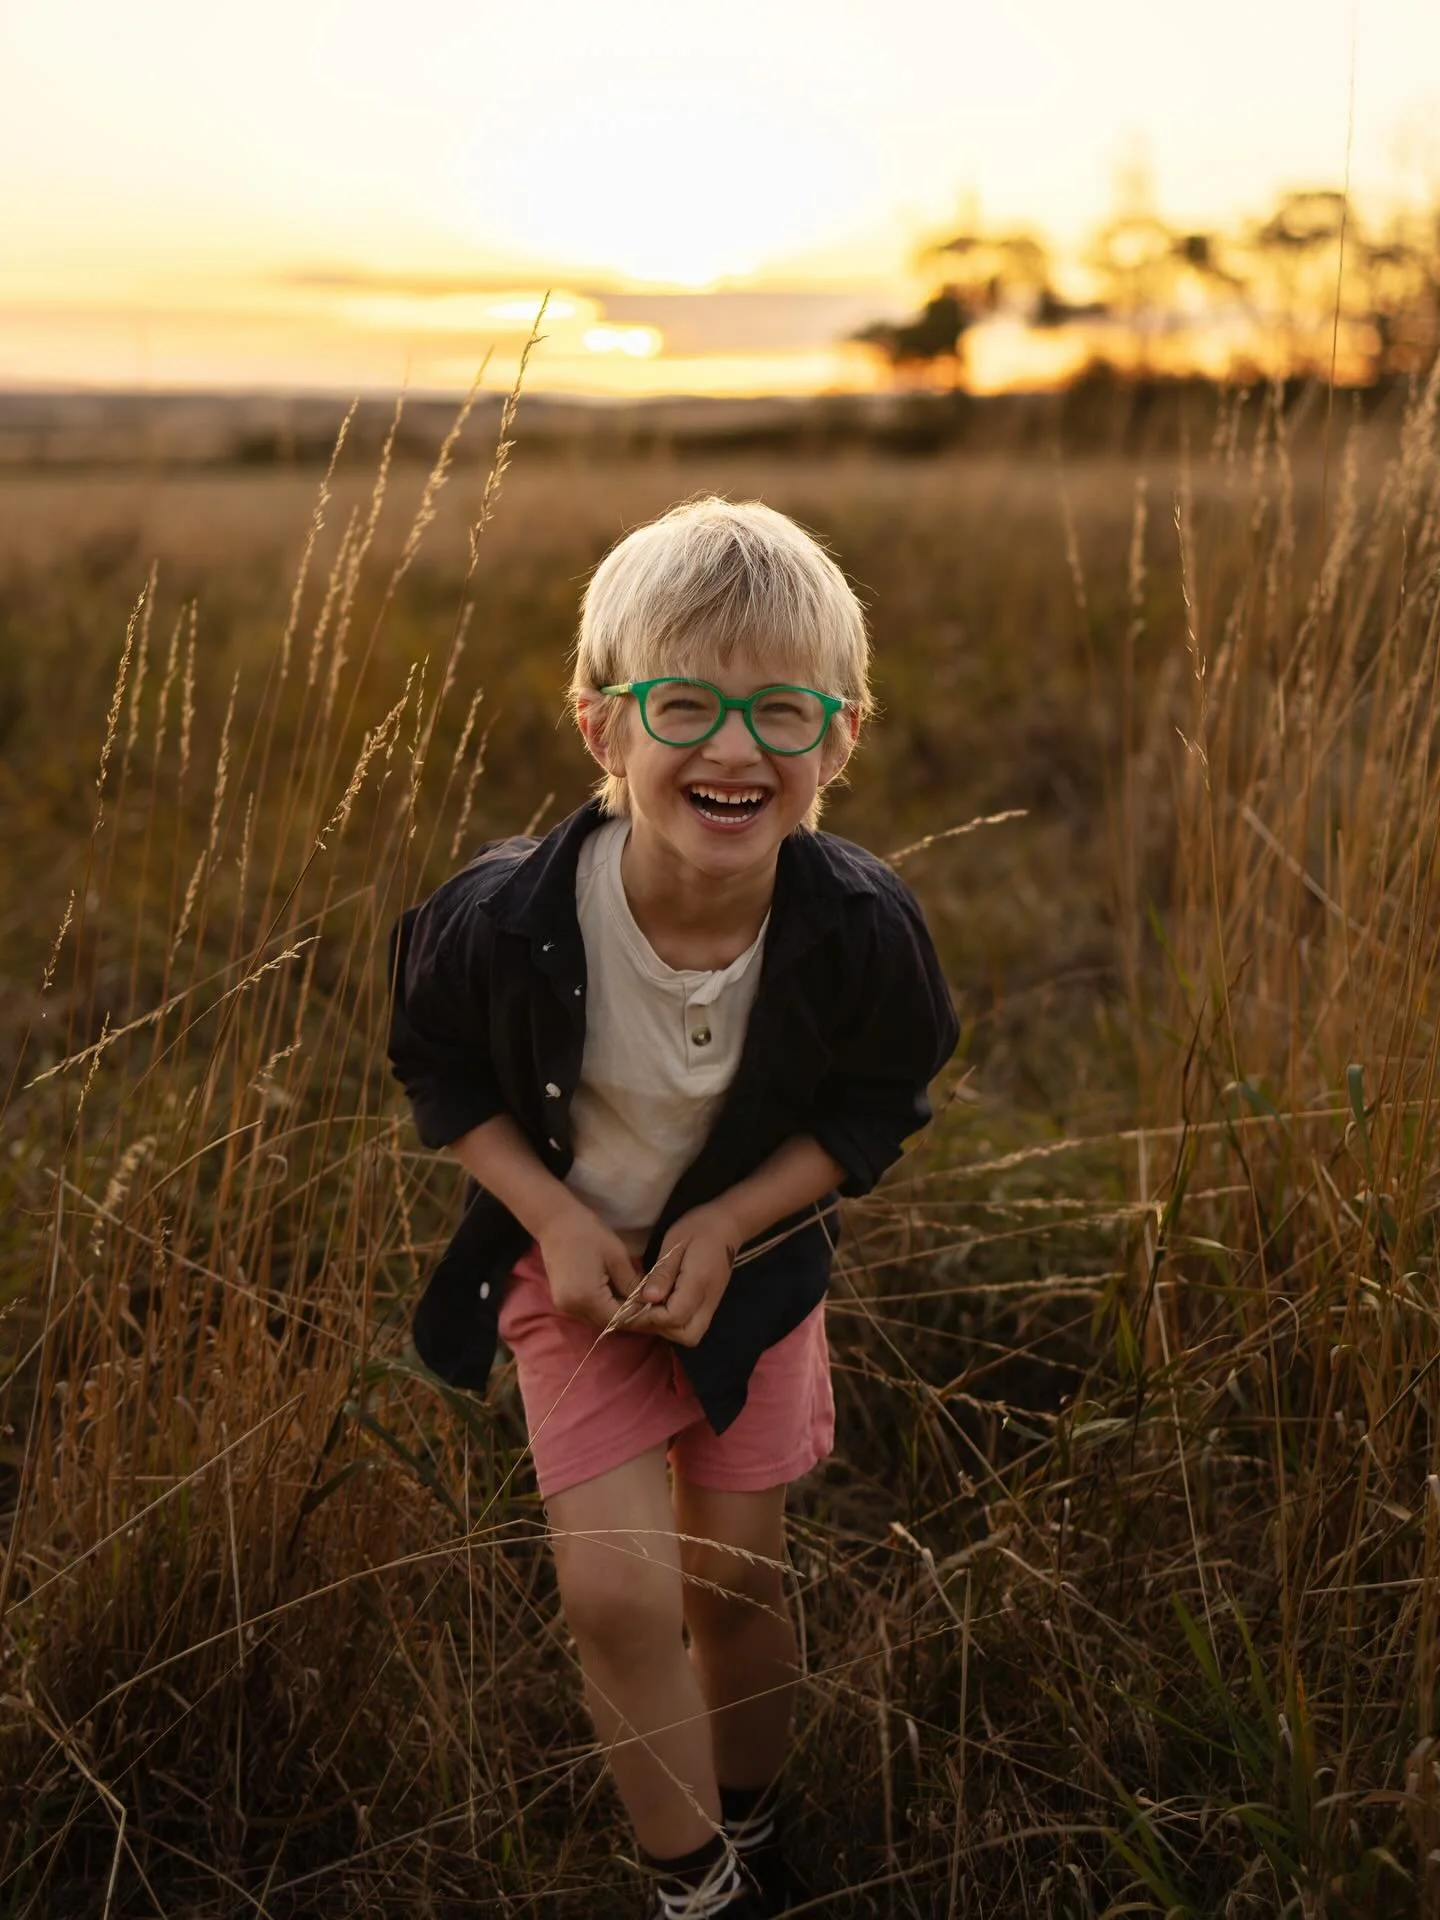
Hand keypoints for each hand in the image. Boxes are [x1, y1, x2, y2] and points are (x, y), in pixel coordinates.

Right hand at [536, 1205, 642, 1330]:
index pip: (619, 1318)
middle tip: (647, 1302)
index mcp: (586, 1298)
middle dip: (628, 1314)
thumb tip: (648, 1300)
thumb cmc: (587, 1232)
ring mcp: (564, 1306)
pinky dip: (603, 1306)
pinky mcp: (561, 1301)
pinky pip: (587, 1311)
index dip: (639, 1314)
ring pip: (598, 1319)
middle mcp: (573, 1309)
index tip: (655, 1306)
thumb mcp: (617, 1256)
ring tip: (634, 1297)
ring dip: (615, 1311)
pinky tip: (615, 1292)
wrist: (554, 1221)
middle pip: (608, 1322)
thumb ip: (632, 1283)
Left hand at [632, 1202, 739, 1346]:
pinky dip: (676, 1324)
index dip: (651, 1316)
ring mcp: (712, 1305)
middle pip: (686, 1335)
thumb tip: (647, 1299)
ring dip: (668, 1329)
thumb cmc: (699, 1227)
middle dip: (661, 1328)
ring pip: (691, 1335)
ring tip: (650, 1308)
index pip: (674, 1316)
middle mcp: (708, 1300)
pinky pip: (693, 1326)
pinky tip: (662, 1307)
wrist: (729, 1225)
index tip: (634, 1304)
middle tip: (642, 1309)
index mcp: (698, 1282)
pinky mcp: (711, 1305)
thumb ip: (662, 1272)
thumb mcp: (674, 1242)